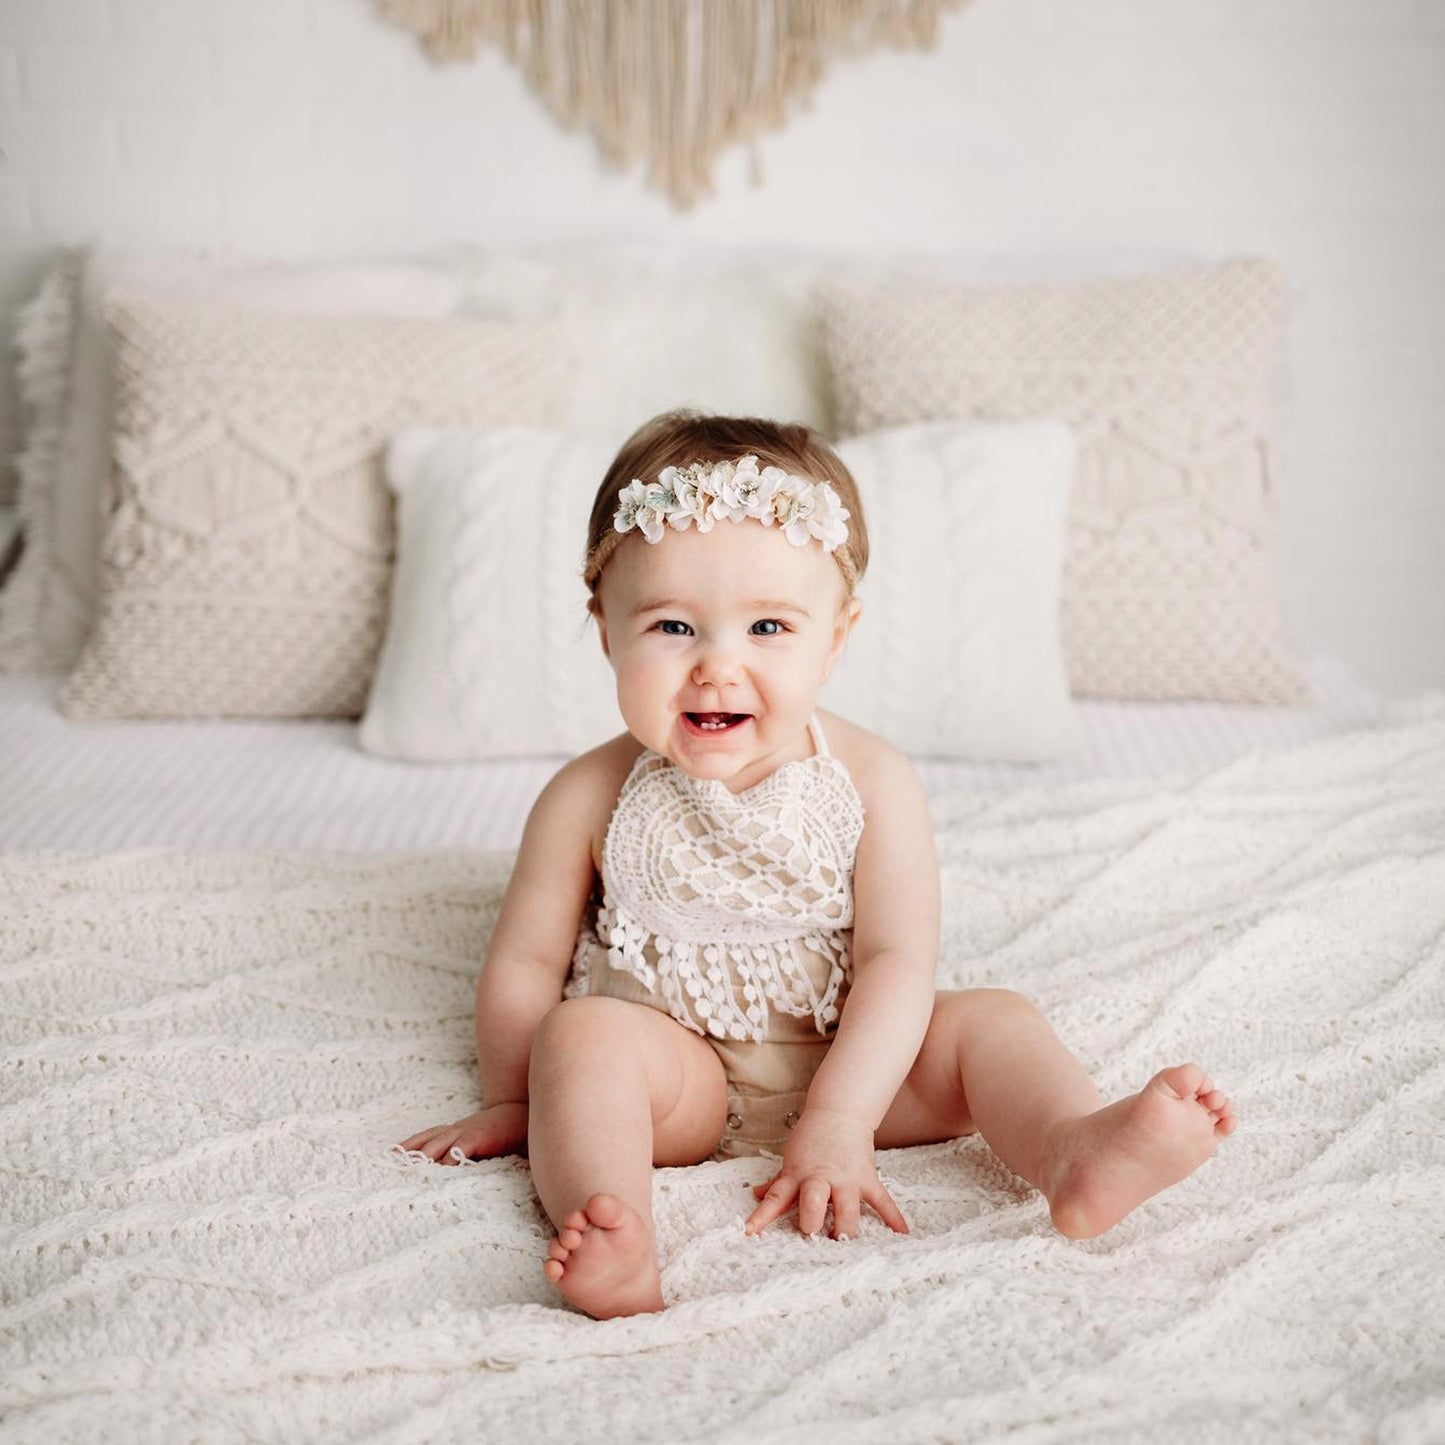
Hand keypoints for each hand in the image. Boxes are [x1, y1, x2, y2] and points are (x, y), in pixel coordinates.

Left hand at [396, 1101, 528, 1163]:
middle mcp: (455, 1130)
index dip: (408, 1147)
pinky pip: (459, 1150)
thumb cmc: (501, 1133)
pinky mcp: (478, 1138)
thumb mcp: (478, 1142)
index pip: (424, 1138)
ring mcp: (465, 1133)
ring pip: (436, 1144)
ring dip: (421, 1158)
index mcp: (453, 1131)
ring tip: (408, 1172)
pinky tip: (441, 1172)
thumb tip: (451, 1173)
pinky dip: (449, 1161)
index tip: (389, 1157)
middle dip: (408, 1153)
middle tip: (389, 1165)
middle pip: (424, 1140)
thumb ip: (466, 1156)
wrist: (522, 1113)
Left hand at [744, 1106, 908, 1240]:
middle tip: (811, 1233)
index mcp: (797, 1175)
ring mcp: (846, 1180)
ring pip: (847, 1208)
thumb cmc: (811, 1141)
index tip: (751, 1233)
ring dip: (846, 1227)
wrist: (839, 1113)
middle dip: (812, 1220)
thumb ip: (778, 1182)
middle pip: (814, 1201)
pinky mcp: (867, 1179)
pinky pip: (881, 1200)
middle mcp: (821, 1178)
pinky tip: (902, 1233)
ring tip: (844, 1241)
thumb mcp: (791, 1160)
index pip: (776, 1198)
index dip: (762, 1216)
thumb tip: (758, 1196)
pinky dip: (892, 1216)